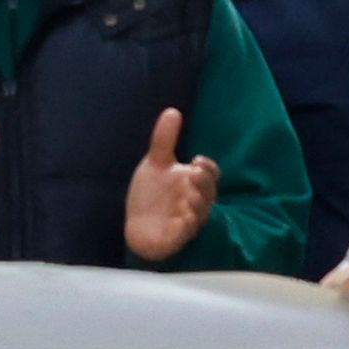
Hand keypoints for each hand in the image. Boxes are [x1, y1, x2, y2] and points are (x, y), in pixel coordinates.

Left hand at [123, 107, 220, 261]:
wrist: (138, 226)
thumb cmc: (152, 195)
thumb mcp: (156, 164)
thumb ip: (164, 139)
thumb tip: (172, 110)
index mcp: (193, 183)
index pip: (210, 174)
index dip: (207, 168)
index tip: (196, 160)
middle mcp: (195, 202)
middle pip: (208, 193)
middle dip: (204, 185)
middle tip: (194, 175)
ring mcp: (187, 221)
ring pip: (199, 214)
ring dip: (197, 206)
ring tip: (190, 197)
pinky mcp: (176, 237)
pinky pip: (185, 234)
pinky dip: (185, 228)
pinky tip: (182, 220)